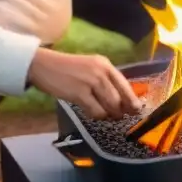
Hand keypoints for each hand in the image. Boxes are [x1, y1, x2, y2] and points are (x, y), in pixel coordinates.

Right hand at [27, 49, 142, 119]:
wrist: (43, 65)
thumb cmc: (67, 68)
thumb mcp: (90, 67)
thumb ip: (104, 79)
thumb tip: (119, 98)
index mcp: (105, 64)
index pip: (124, 84)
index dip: (132, 99)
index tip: (137, 110)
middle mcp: (101, 72)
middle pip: (119, 98)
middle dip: (122, 110)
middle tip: (120, 117)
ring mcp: (90, 82)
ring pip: (110, 106)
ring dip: (110, 114)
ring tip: (107, 116)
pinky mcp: (79, 93)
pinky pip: (96, 111)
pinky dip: (97, 115)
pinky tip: (93, 114)